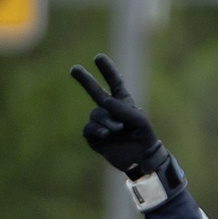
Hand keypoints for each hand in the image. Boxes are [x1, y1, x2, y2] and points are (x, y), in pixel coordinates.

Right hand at [68, 53, 168, 176]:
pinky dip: (96, 130)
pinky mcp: (94, 137)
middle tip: (73, 69)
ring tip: (118, 129)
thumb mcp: (139, 121)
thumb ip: (123, 109)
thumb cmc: (144, 137)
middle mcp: (109, 110)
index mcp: (122, 102)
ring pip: (95, 114)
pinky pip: (88, 128)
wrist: (141, 160)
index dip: (107, 70)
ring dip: (106, 121)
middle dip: (84, 80)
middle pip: (94, 91)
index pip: (114, 82)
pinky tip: (106, 135)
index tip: (98, 57)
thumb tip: (105, 102)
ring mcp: (101, 123)